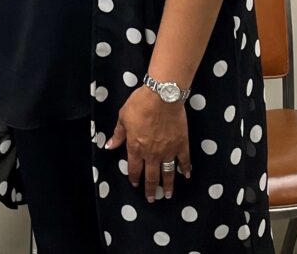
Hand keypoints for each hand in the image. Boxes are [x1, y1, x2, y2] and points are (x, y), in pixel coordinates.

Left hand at [105, 87, 191, 201]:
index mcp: (136, 147)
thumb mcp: (123, 117)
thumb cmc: (139, 104)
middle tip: (152, 199)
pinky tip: (186, 175)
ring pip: (168, 172)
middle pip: (152, 176)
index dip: (134, 177)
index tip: (135, 184)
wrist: (162, 97)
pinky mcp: (181, 145)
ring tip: (168, 195)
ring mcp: (168, 150)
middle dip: (151, 189)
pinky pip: (184, 160)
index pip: (134, 168)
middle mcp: (152, 153)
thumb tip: (109, 146)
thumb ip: (118, 134)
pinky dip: (185, 169)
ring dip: (168, 185)